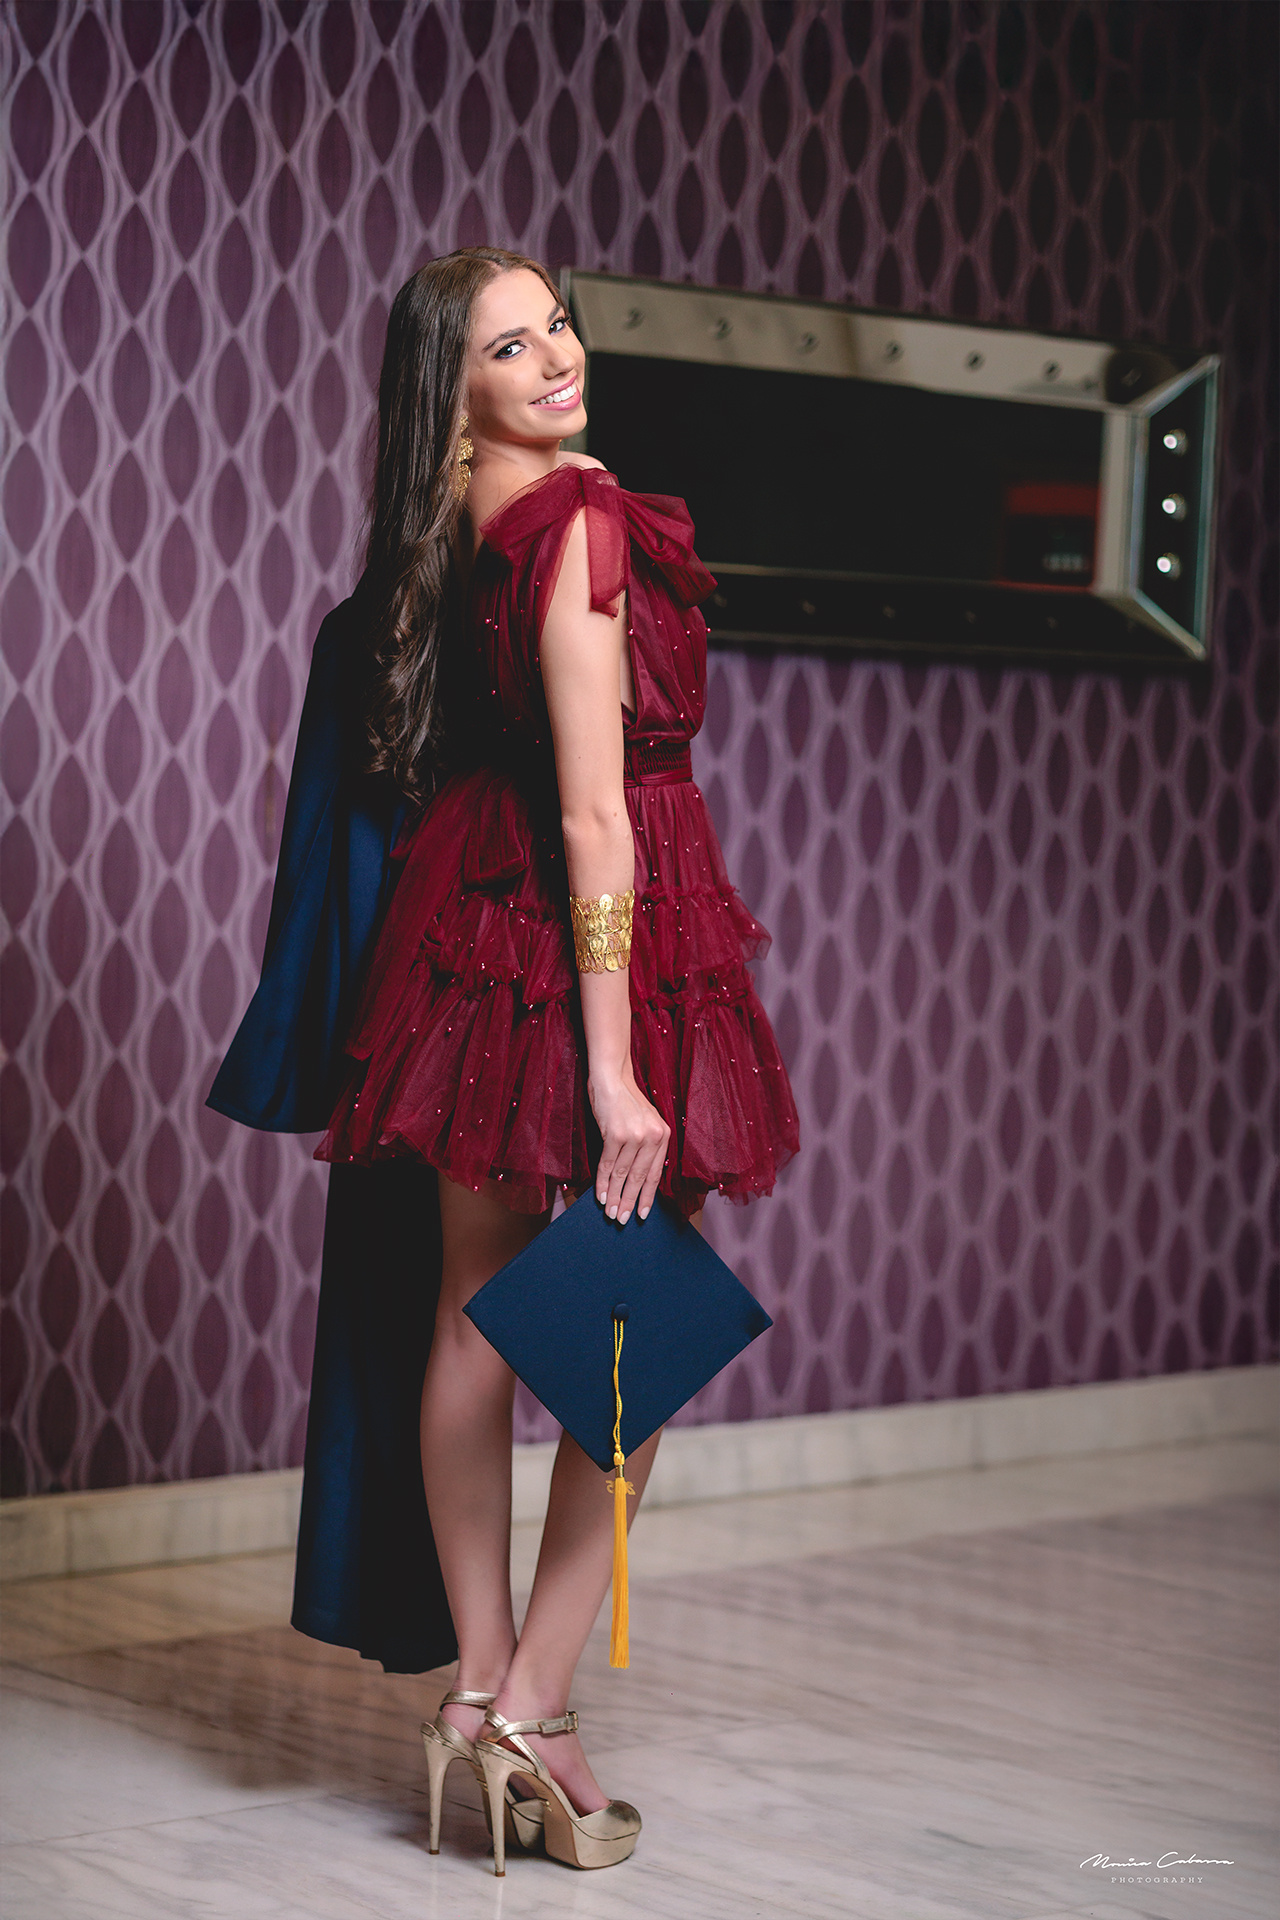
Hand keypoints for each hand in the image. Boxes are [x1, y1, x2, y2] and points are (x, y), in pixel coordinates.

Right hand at [587, 1068, 669, 1225]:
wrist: (612, 1077)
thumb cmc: (625, 1100)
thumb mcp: (645, 1122)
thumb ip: (647, 1146)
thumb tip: (637, 1179)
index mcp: (663, 1135)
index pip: (655, 1174)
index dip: (648, 1197)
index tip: (642, 1214)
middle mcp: (652, 1136)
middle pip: (640, 1178)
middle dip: (629, 1202)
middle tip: (621, 1220)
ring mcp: (634, 1135)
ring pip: (623, 1174)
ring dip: (614, 1196)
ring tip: (609, 1212)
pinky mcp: (615, 1134)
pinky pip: (608, 1165)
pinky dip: (602, 1182)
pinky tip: (600, 1195)